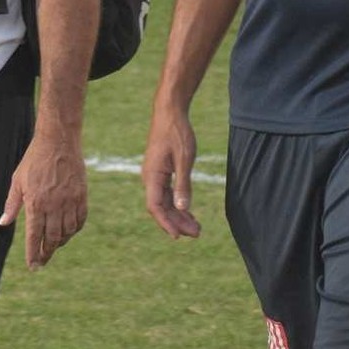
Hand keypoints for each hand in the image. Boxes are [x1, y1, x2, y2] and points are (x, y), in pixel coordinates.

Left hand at [0, 131, 86, 268]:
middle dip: (46, 253)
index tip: (33, 266)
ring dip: (60, 243)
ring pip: (67, 232)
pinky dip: (74, 230)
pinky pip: (80, 220)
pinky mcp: (81, 196)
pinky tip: (68, 232)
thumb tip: (2, 223)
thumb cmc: (34, 160)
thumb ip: (11, 204)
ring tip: (53, 246)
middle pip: (52, 238)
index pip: (34, 236)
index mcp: (36, 203)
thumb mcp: (17, 181)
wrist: (58, 142)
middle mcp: (54, 205)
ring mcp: (69, 201)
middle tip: (42, 261)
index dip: (34, 254)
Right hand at [143, 106, 200, 238]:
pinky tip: (189, 212)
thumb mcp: (184, 159)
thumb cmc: (177, 132)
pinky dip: (178, 204)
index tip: (178, 236)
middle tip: (197, 234)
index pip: (155, 206)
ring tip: (197, 228)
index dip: (166, 223)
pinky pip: (167, 194)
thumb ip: (183, 184)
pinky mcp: (161, 172)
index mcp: (152, 175)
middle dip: (177, 223)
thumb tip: (182, 209)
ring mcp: (155, 175)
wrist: (170, 112)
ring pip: (165, 202)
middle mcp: (150, 178)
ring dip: (179, 216)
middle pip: (161, 208)